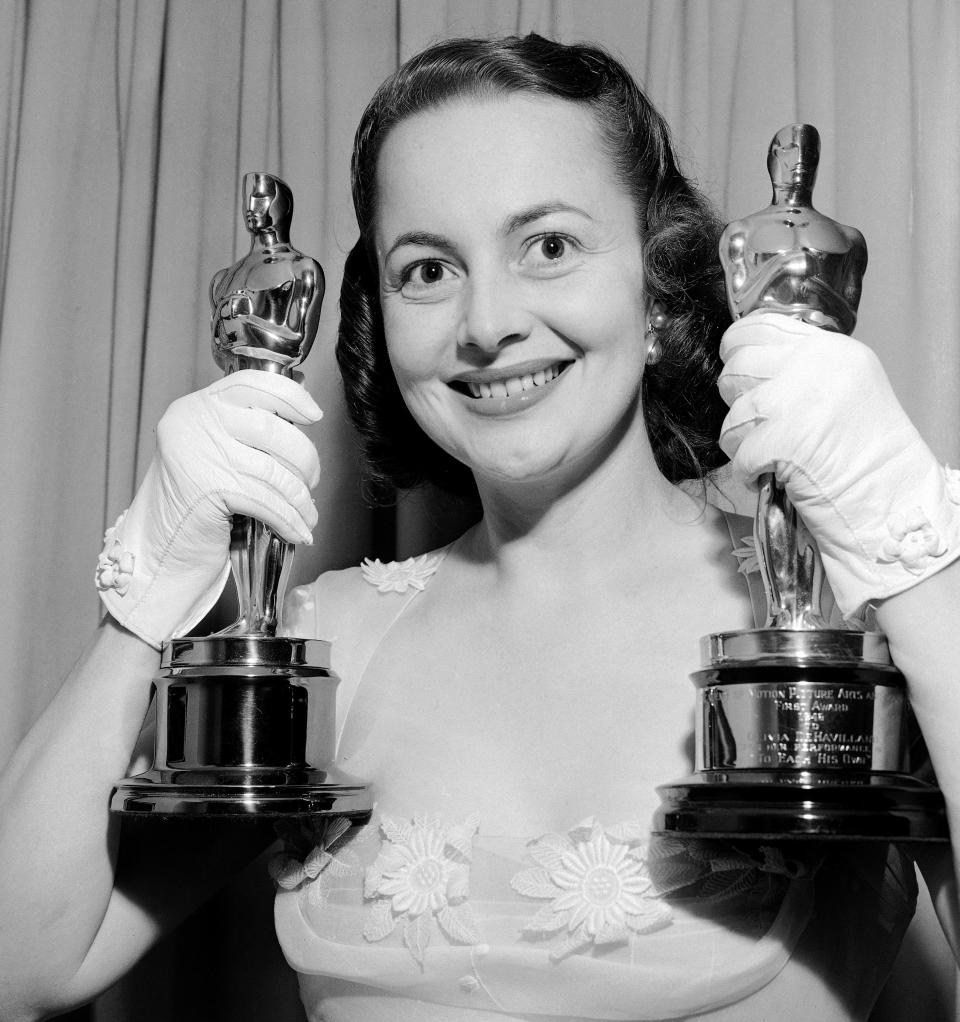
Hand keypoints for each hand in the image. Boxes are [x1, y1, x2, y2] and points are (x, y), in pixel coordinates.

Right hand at [96, 370, 321, 647]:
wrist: (158, 548)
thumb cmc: (193, 502)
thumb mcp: (213, 451)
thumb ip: (245, 432)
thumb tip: (302, 425)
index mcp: (198, 406)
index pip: (251, 383)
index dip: (290, 396)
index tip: (314, 416)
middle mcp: (195, 422)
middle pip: (272, 427)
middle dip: (304, 458)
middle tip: (312, 480)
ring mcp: (200, 453)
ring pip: (274, 470)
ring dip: (300, 498)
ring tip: (308, 514)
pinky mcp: (208, 488)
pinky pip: (266, 501)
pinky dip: (289, 519)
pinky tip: (299, 531)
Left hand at [718, 312, 959, 617]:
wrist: (895, 501)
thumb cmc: (867, 454)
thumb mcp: (842, 388)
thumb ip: (799, 369)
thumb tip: (744, 361)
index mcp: (829, 348)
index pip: (756, 328)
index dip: (736, 351)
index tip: (738, 373)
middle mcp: (813, 365)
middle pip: (736, 368)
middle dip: (737, 402)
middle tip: (760, 427)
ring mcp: (796, 400)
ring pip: (732, 415)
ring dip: (742, 443)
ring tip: (771, 458)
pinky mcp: (783, 439)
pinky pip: (739, 453)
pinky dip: (748, 473)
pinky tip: (770, 477)